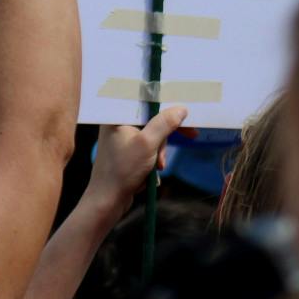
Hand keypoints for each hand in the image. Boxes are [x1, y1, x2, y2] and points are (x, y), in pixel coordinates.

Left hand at [82, 106, 189, 224]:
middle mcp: (118, 121)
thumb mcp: (148, 144)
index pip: (146, 98)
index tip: (186, 109)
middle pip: (152, 116)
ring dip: (161, 149)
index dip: (168, 103)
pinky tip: (155, 169)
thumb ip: (164, 124)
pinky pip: (148, 145)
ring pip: (153, 133)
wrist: (108, 199)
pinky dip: (155, 156)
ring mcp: (122, 136)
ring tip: (159, 165)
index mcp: (117, 114)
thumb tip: (181, 109)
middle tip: (191, 135)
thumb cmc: (123, 169)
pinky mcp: (127, 150)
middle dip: (166, 133)